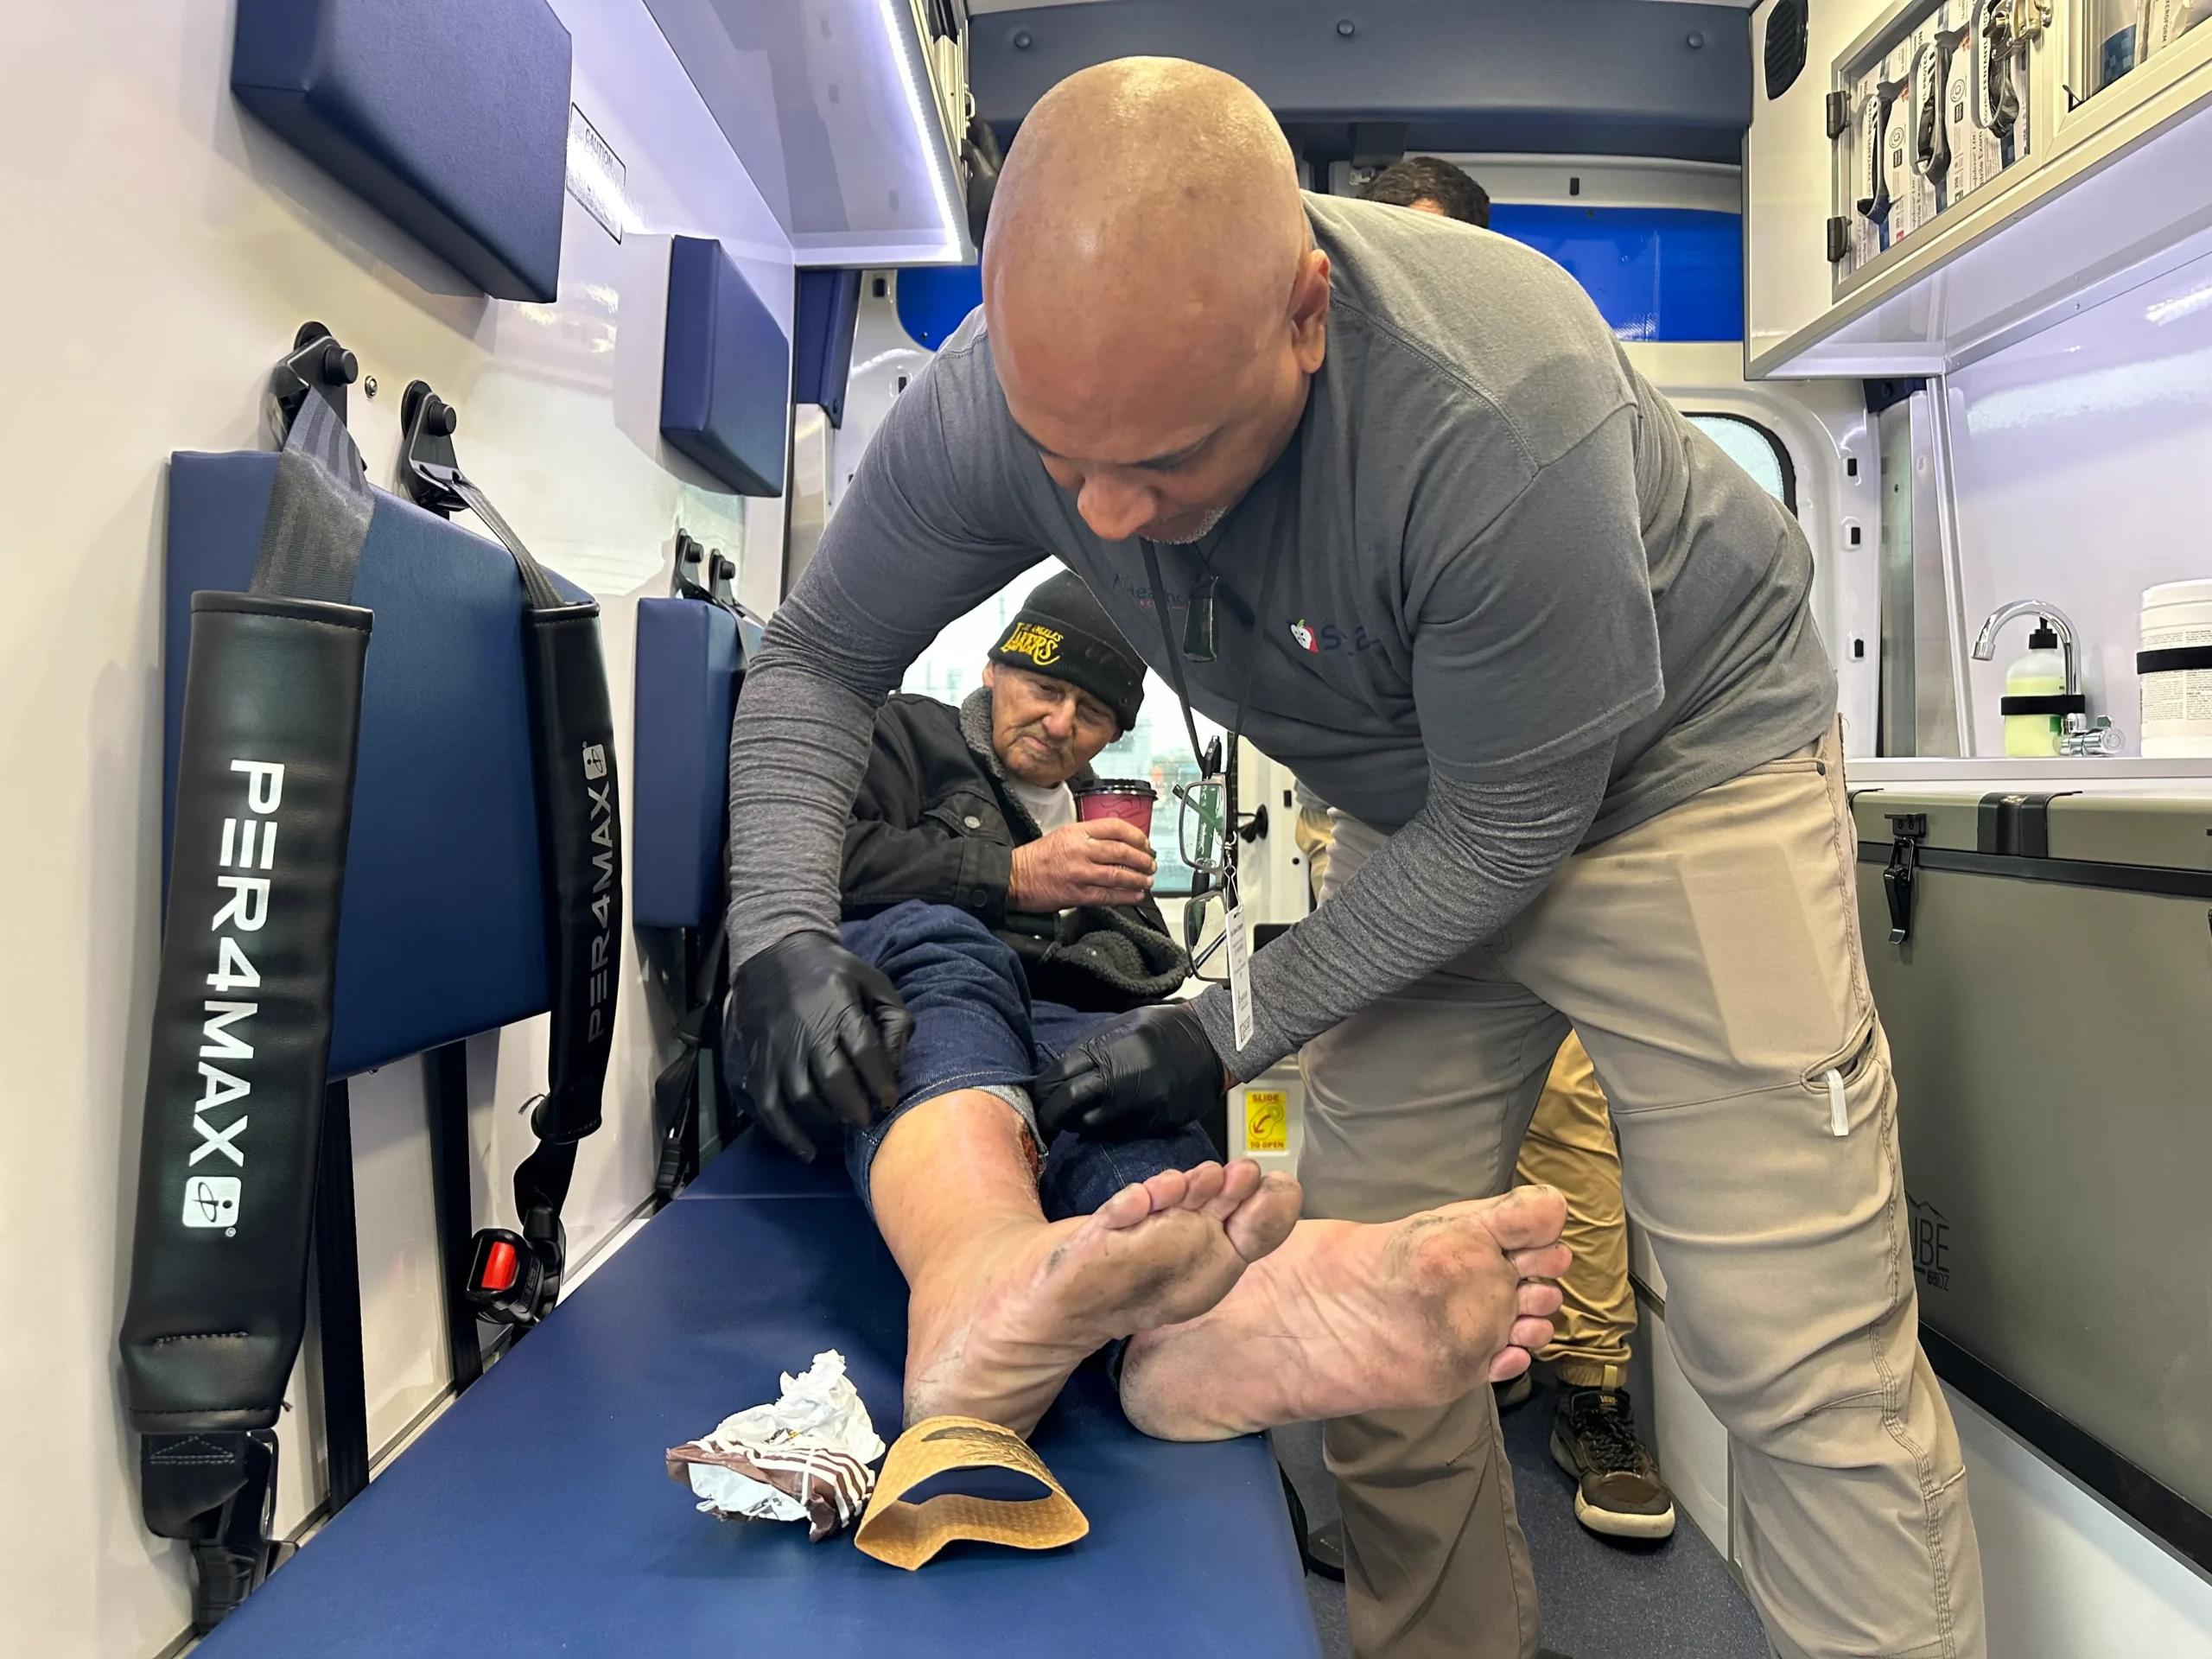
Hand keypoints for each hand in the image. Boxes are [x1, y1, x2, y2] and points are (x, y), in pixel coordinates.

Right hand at [730, 932, 914, 1160]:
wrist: (774, 956)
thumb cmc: (833, 973)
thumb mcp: (873, 980)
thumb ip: (894, 1018)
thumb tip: (897, 1066)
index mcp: (838, 1005)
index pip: (862, 1049)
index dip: (880, 1081)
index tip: (890, 1101)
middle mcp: (806, 1030)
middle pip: (833, 1079)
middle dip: (857, 1107)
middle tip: (869, 1119)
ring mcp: (778, 1050)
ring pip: (802, 1097)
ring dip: (828, 1119)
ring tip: (845, 1122)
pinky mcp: (759, 1064)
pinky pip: (769, 1107)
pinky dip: (787, 1134)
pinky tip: (807, 1150)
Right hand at [1009, 819, 1156, 909]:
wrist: (1015, 877)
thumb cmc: (1037, 857)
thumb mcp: (1063, 835)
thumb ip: (1089, 837)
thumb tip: (1117, 843)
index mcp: (1078, 832)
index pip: (1115, 828)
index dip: (1136, 836)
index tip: (1145, 843)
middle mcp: (1081, 850)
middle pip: (1122, 851)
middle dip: (1142, 859)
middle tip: (1151, 864)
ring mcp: (1080, 873)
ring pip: (1118, 875)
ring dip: (1138, 879)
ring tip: (1147, 880)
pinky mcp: (1078, 894)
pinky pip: (1108, 895)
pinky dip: (1125, 896)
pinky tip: (1135, 895)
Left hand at [1031, 1003, 1226, 1141]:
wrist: (1213, 1043)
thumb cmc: (1168, 1029)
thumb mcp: (1122, 1025)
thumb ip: (1092, 1048)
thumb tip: (1063, 1070)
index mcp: (1108, 1048)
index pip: (1060, 1075)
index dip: (1044, 1089)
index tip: (1037, 1096)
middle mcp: (1120, 1077)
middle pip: (1069, 1104)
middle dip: (1051, 1114)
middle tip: (1045, 1118)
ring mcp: (1137, 1102)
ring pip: (1091, 1124)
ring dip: (1078, 1123)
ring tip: (1074, 1118)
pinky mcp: (1153, 1120)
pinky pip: (1118, 1131)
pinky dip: (1106, 1128)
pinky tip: (1105, 1119)